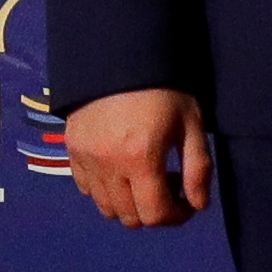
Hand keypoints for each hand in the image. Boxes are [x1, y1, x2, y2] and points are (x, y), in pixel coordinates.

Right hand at [65, 86, 213, 228]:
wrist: (119, 53)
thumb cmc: (163, 87)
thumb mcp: (190, 122)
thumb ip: (198, 168)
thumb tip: (198, 205)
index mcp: (141, 159)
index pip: (156, 215)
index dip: (177, 216)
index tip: (186, 200)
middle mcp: (109, 165)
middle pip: (131, 218)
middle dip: (154, 210)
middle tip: (166, 183)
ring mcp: (86, 159)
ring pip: (107, 208)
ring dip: (129, 203)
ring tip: (142, 177)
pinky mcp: (72, 149)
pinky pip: (86, 189)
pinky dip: (104, 190)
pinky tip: (119, 168)